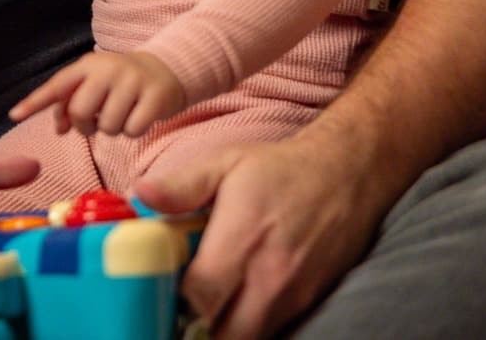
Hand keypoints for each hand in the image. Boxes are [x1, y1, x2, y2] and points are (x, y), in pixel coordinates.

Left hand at [8, 50, 185, 136]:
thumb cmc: (120, 83)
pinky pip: (132, 131)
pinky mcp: (154, 96)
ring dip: (113, 129)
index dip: (35, 101)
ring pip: (108, 126)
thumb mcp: (95, 85)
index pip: (57, 85)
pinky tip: (139, 117)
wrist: (165, 70)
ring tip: (122, 114)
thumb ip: (73, 103)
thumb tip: (59, 128)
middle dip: (86, 126)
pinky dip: (134, 131)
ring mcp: (132, 81)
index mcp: (88, 66)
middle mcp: (108, 69)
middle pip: (81, 111)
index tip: (13, 115)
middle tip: (97, 122)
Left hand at [134, 122, 389, 339]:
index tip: (161, 286)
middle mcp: (270, 276)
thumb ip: (181, 185)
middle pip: (224, 332)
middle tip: (178, 304)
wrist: (346, 174)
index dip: (175, 300)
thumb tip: (139, 195)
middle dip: (196, 326)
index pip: (201, 295)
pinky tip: (234, 302)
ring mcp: (293, 295)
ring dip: (222, 328)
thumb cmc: (279, 168)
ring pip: (247, 337)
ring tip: (205, 303)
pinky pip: (270, 330)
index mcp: (243, 238)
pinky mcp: (309, 303)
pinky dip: (248, 325)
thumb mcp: (225, 162)